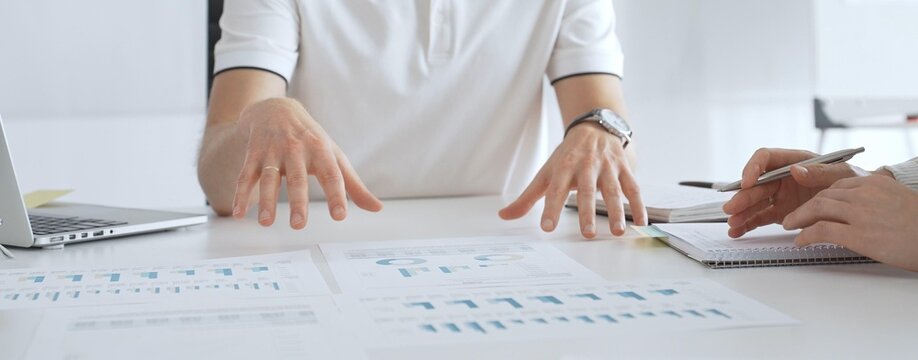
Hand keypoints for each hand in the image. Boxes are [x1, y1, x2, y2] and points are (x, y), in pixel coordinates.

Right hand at [231, 98, 382, 228]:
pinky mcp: (253, 154)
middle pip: (297, 177)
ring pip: (268, 177)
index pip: (331, 175)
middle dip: (298, 201)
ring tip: (267, 222)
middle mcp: (296, 149)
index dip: (336, 195)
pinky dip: (241, 194)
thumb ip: (354, 185)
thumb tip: (377, 208)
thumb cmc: (312, 140)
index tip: (340, 216)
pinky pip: (245, 175)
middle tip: (299, 225)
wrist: (276, 109)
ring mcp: (272, 151)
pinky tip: (239, 213)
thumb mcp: (335, 157)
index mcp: (321, 150)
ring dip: (266, 200)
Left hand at [499, 124, 646, 237]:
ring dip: (617, 211)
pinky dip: (639, 205)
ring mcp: (607, 167)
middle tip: (587, 234)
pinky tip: (641, 223)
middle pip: (586, 191)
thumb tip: (504, 216)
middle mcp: (586, 166)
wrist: (595, 128)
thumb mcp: (546, 173)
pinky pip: (634, 188)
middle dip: (587, 212)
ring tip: (617, 232)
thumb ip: (527, 198)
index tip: (547, 228)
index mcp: (563, 168)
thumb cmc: (567, 157)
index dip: (551, 209)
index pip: (555, 190)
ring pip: (614, 190)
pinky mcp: (625, 168)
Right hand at [723, 148, 868, 237]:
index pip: (766, 158)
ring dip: (741, 212)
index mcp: (794, 161)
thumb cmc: (852, 181)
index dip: (753, 168)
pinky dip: (748, 225)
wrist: (860, 202)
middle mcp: (782, 177)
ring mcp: (780, 196)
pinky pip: (760, 218)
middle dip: (742, 196)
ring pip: (754, 203)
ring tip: (732, 223)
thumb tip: (794, 170)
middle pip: (756, 184)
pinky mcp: (781, 212)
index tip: (748, 182)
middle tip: (731, 208)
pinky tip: (737, 231)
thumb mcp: (841, 173)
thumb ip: (818, 172)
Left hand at [783, 175, 917, 271]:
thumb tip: (862, 206)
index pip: (838, 185)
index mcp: (876, 182)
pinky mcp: (859, 234)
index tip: (813, 205)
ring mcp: (861, 213)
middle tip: (794, 217)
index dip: (821, 196)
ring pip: (818, 209)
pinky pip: (821, 230)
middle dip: (805, 207)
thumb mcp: (899, 199)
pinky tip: (801, 241)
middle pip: (824, 196)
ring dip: (799, 218)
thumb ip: (878, 197)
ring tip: (791, 226)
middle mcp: (866, 193)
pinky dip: (806, 235)